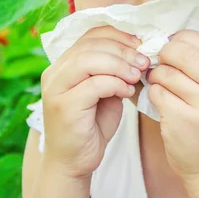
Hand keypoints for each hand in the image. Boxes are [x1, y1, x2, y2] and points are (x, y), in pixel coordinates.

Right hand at [40, 26, 149, 177]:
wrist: (73, 163)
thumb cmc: (91, 126)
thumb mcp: (105, 91)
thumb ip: (113, 71)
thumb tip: (138, 52)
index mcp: (63, 64)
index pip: (90, 35)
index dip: (117, 35)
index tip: (140, 44)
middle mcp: (55, 73)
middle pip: (90, 45)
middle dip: (123, 50)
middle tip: (143, 61)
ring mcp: (56, 89)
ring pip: (90, 60)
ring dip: (120, 65)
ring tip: (136, 75)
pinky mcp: (64, 106)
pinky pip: (94, 84)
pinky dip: (116, 84)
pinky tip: (127, 92)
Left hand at [147, 30, 198, 184]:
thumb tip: (176, 40)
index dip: (184, 38)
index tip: (173, 44)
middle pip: (184, 53)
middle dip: (166, 53)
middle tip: (161, 60)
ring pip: (167, 73)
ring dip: (157, 75)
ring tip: (161, 84)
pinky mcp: (182, 121)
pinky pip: (157, 93)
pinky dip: (154, 94)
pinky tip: (161, 101)